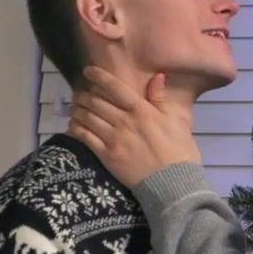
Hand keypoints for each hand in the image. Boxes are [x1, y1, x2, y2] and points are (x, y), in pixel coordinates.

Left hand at [67, 66, 201, 188]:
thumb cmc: (179, 151)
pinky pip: (84, 137)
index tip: (88, 71)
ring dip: (77, 109)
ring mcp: (113, 138)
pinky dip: (75, 128)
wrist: (173, 182)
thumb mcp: (176, 121)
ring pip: (87, 117)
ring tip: (74, 108)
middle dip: (83, 95)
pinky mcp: (106, 155)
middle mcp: (124, 121)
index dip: (98, 76)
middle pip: (95, 101)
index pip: (114, 87)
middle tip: (78, 93)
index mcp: (141, 110)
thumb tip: (157, 76)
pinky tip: (73, 125)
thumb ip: (162, 98)